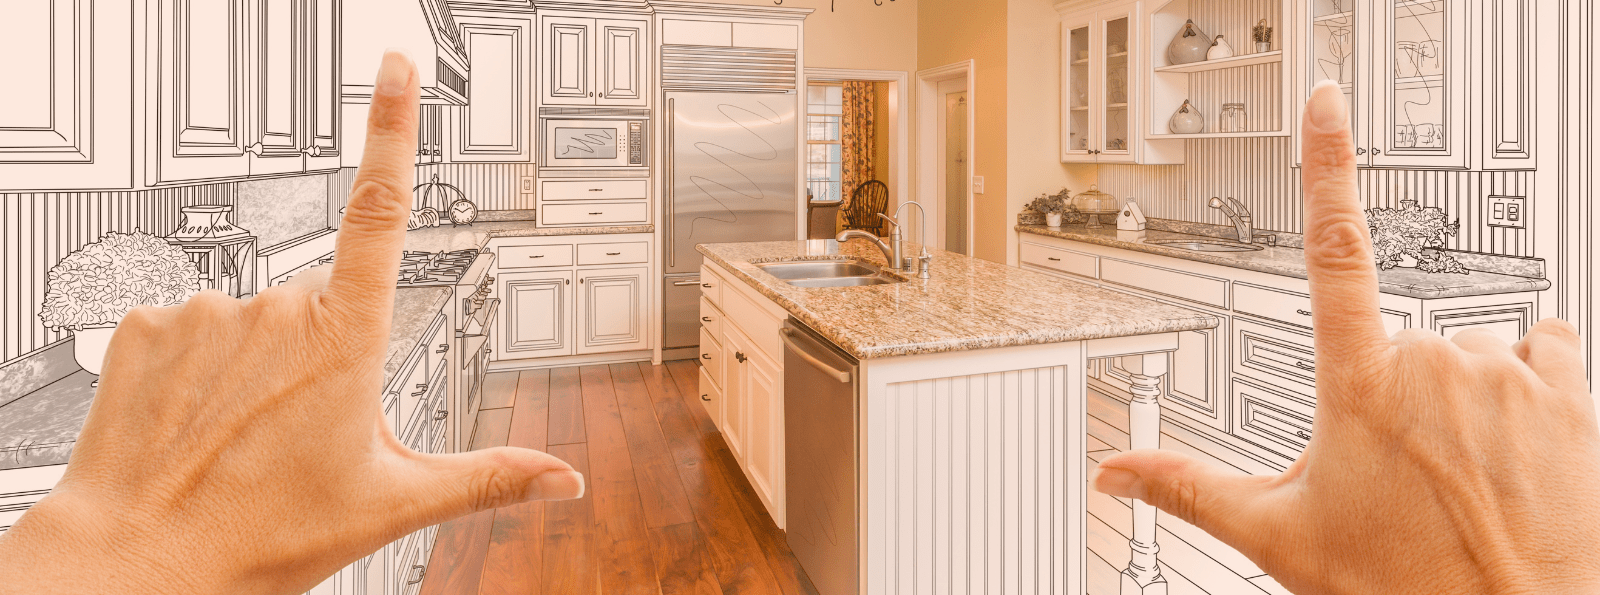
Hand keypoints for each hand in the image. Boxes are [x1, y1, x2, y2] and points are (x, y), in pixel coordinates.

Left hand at [0, 51, 582, 594]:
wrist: (136, 559)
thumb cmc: (259, 534)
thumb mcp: (391, 505)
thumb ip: (487, 479)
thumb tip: (565, 480)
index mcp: (345, 339)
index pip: (380, 211)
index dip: (391, 129)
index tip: (396, 68)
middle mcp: (276, 308)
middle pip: (317, 305)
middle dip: (317, 356)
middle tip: (298, 434)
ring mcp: (206, 312)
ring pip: (252, 319)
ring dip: (255, 365)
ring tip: (241, 439)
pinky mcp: (146, 324)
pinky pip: (190, 327)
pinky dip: (198, 366)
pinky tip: (194, 420)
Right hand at [1089, 81, 1599, 593]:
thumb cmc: (1404, 586)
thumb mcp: (1280, 536)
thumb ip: (1190, 489)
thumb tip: (1114, 474)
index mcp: (1359, 384)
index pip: (1332, 248)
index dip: (1326, 165)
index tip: (1327, 104)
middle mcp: (1437, 363)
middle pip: (1405, 338)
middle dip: (1400, 389)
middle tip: (1400, 468)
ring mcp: (1508, 374)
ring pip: (1475, 348)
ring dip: (1467, 392)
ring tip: (1463, 469)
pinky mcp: (1573, 396)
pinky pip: (1550, 348)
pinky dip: (1532, 382)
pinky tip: (1520, 441)